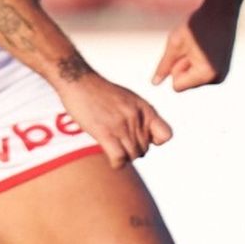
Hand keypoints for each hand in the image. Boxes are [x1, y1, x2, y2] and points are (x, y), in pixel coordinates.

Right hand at [57, 72, 172, 167]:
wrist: (78, 80)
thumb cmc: (100, 91)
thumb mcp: (129, 99)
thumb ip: (140, 116)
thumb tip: (147, 137)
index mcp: (144, 108)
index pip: (166, 135)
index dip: (155, 142)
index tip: (142, 138)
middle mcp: (136, 117)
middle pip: (145, 149)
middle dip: (134, 151)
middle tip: (120, 145)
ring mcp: (121, 124)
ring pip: (133, 155)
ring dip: (124, 157)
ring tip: (114, 150)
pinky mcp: (104, 131)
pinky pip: (119, 157)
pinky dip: (117, 163)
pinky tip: (111, 159)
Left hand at [152, 1, 238, 90]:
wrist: (221, 10)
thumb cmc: (196, 24)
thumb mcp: (175, 44)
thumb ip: (164, 66)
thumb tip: (154, 83)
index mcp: (206, 74)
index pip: (177, 87)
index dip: (174, 68)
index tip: (185, 51)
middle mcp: (218, 78)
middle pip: (185, 83)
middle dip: (182, 66)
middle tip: (193, 46)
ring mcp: (222, 75)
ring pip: (191, 78)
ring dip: (189, 62)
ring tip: (199, 45)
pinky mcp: (224, 69)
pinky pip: (199, 73)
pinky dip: (197, 61)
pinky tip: (204, 46)